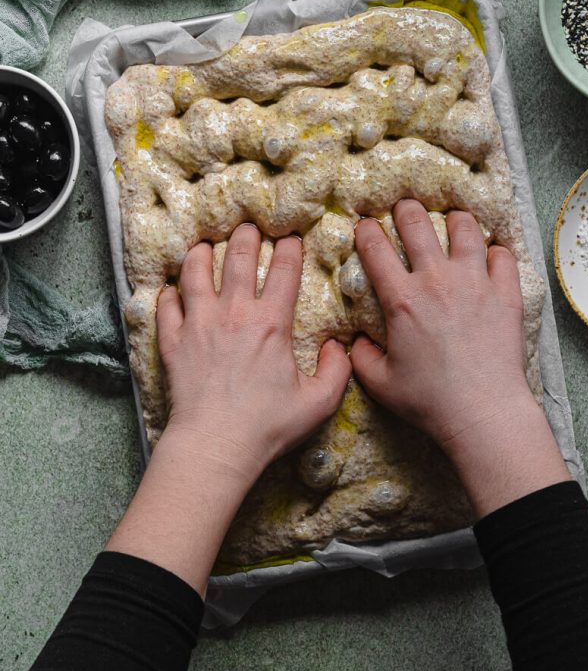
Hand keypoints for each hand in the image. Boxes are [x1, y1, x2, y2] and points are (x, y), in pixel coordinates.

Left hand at [156, 226, 350, 484]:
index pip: (285, 270)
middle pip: (239, 257)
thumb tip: (337, 346)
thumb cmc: (268, 426)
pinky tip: (172, 290)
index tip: (292, 238)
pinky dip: (168, 293)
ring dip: (202, 253)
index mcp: (272, 322)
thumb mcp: (319, 402)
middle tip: (248, 226)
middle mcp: (234, 313)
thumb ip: (337, 370)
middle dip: (246, 235)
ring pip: (196, 272)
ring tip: (205, 245)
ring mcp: (199, 323)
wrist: (216, 444)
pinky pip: (166, 305)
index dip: (291, 248)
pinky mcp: (173, 341)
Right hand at [351, 200, 532, 453]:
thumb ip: (360, 356)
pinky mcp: (506, 294)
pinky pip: (503, 256)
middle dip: (406, 208)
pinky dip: (496, 251)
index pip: (376, 249)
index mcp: (402, 300)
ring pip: (465, 229)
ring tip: (452, 218)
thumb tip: (355, 339)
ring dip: (455, 219)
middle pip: (417, 224)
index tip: (364, 226)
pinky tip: (491, 255)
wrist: (481, 412)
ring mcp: (475, 283)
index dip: (365, 231)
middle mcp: (437, 281)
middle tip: (404, 207)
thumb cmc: (429, 401)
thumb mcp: (380, 383)